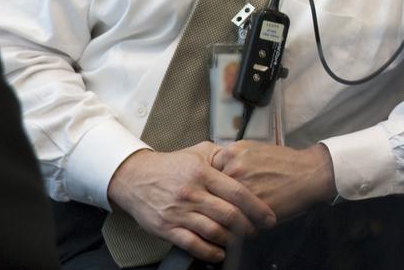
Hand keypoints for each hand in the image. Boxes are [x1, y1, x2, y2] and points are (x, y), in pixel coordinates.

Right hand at [107, 144, 276, 263]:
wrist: (135, 178)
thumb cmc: (170, 166)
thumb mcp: (198, 152)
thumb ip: (222, 156)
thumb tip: (246, 160)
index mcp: (203, 173)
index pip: (237, 192)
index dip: (257, 207)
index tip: (268, 216)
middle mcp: (192, 193)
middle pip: (229, 215)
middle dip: (249, 227)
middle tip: (258, 230)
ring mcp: (179, 212)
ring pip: (213, 231)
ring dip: (232, 240)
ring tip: (240, 241)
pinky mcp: (167, 228)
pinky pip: (193, 244)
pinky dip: (210, 251)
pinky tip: (220, 252)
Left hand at [212, 141, 336, 220]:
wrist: (309, 173)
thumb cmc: (283, 162)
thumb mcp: (253, 149)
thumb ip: (230, 159)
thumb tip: (212, 174)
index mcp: (231, 153)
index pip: (206, 177)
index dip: (212, 189)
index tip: (215, 195)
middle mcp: (234, 169)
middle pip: (212, 195)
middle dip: (217, 206)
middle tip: (223, 211)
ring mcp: (244, 189)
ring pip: (223, 212)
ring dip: (227, 220)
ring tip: (235, 222)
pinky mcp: (254, 208)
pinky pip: (237, 223)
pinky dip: (240, 229)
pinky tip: (248, 225)